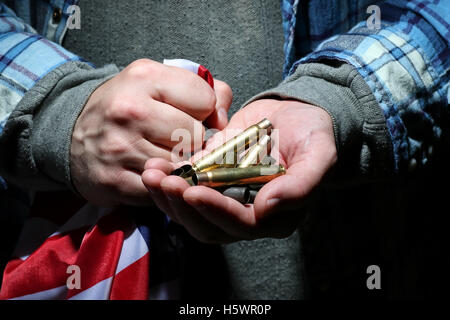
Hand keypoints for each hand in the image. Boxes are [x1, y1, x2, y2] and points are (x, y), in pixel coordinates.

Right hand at [70, 59, 231, 205]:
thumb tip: (225, 119)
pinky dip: (165, 185)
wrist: (71, 133)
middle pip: (196, 136)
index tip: (192, 115)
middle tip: (178, 140)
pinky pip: (162, 189)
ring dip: (181, 166)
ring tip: (165, 156)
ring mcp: (121, 148)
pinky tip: (155, 174)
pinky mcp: (115, 181)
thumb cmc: (124, 106)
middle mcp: (130, 111)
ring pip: (182, 166)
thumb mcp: (157, 82)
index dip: (206, 111)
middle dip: (194, 141)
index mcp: (145, 78)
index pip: (206, 100)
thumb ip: (202, 89)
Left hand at [142, 99, 336, 242]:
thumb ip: (301, 185)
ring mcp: (225, 198)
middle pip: (209, 226)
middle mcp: (246, 213)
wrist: (294, 114)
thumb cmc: (312, 134)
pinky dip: (168, 180)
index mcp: (275, 215)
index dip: (217, 212)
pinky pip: (185, 188)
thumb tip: (267, 208)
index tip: (194, 192)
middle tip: (163, 182)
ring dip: (168, 197)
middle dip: (183, 207)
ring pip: (191, 212)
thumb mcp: (319, 154)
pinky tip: (155, 167)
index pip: (242, 224)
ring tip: (152, 174)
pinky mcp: (210, 181)